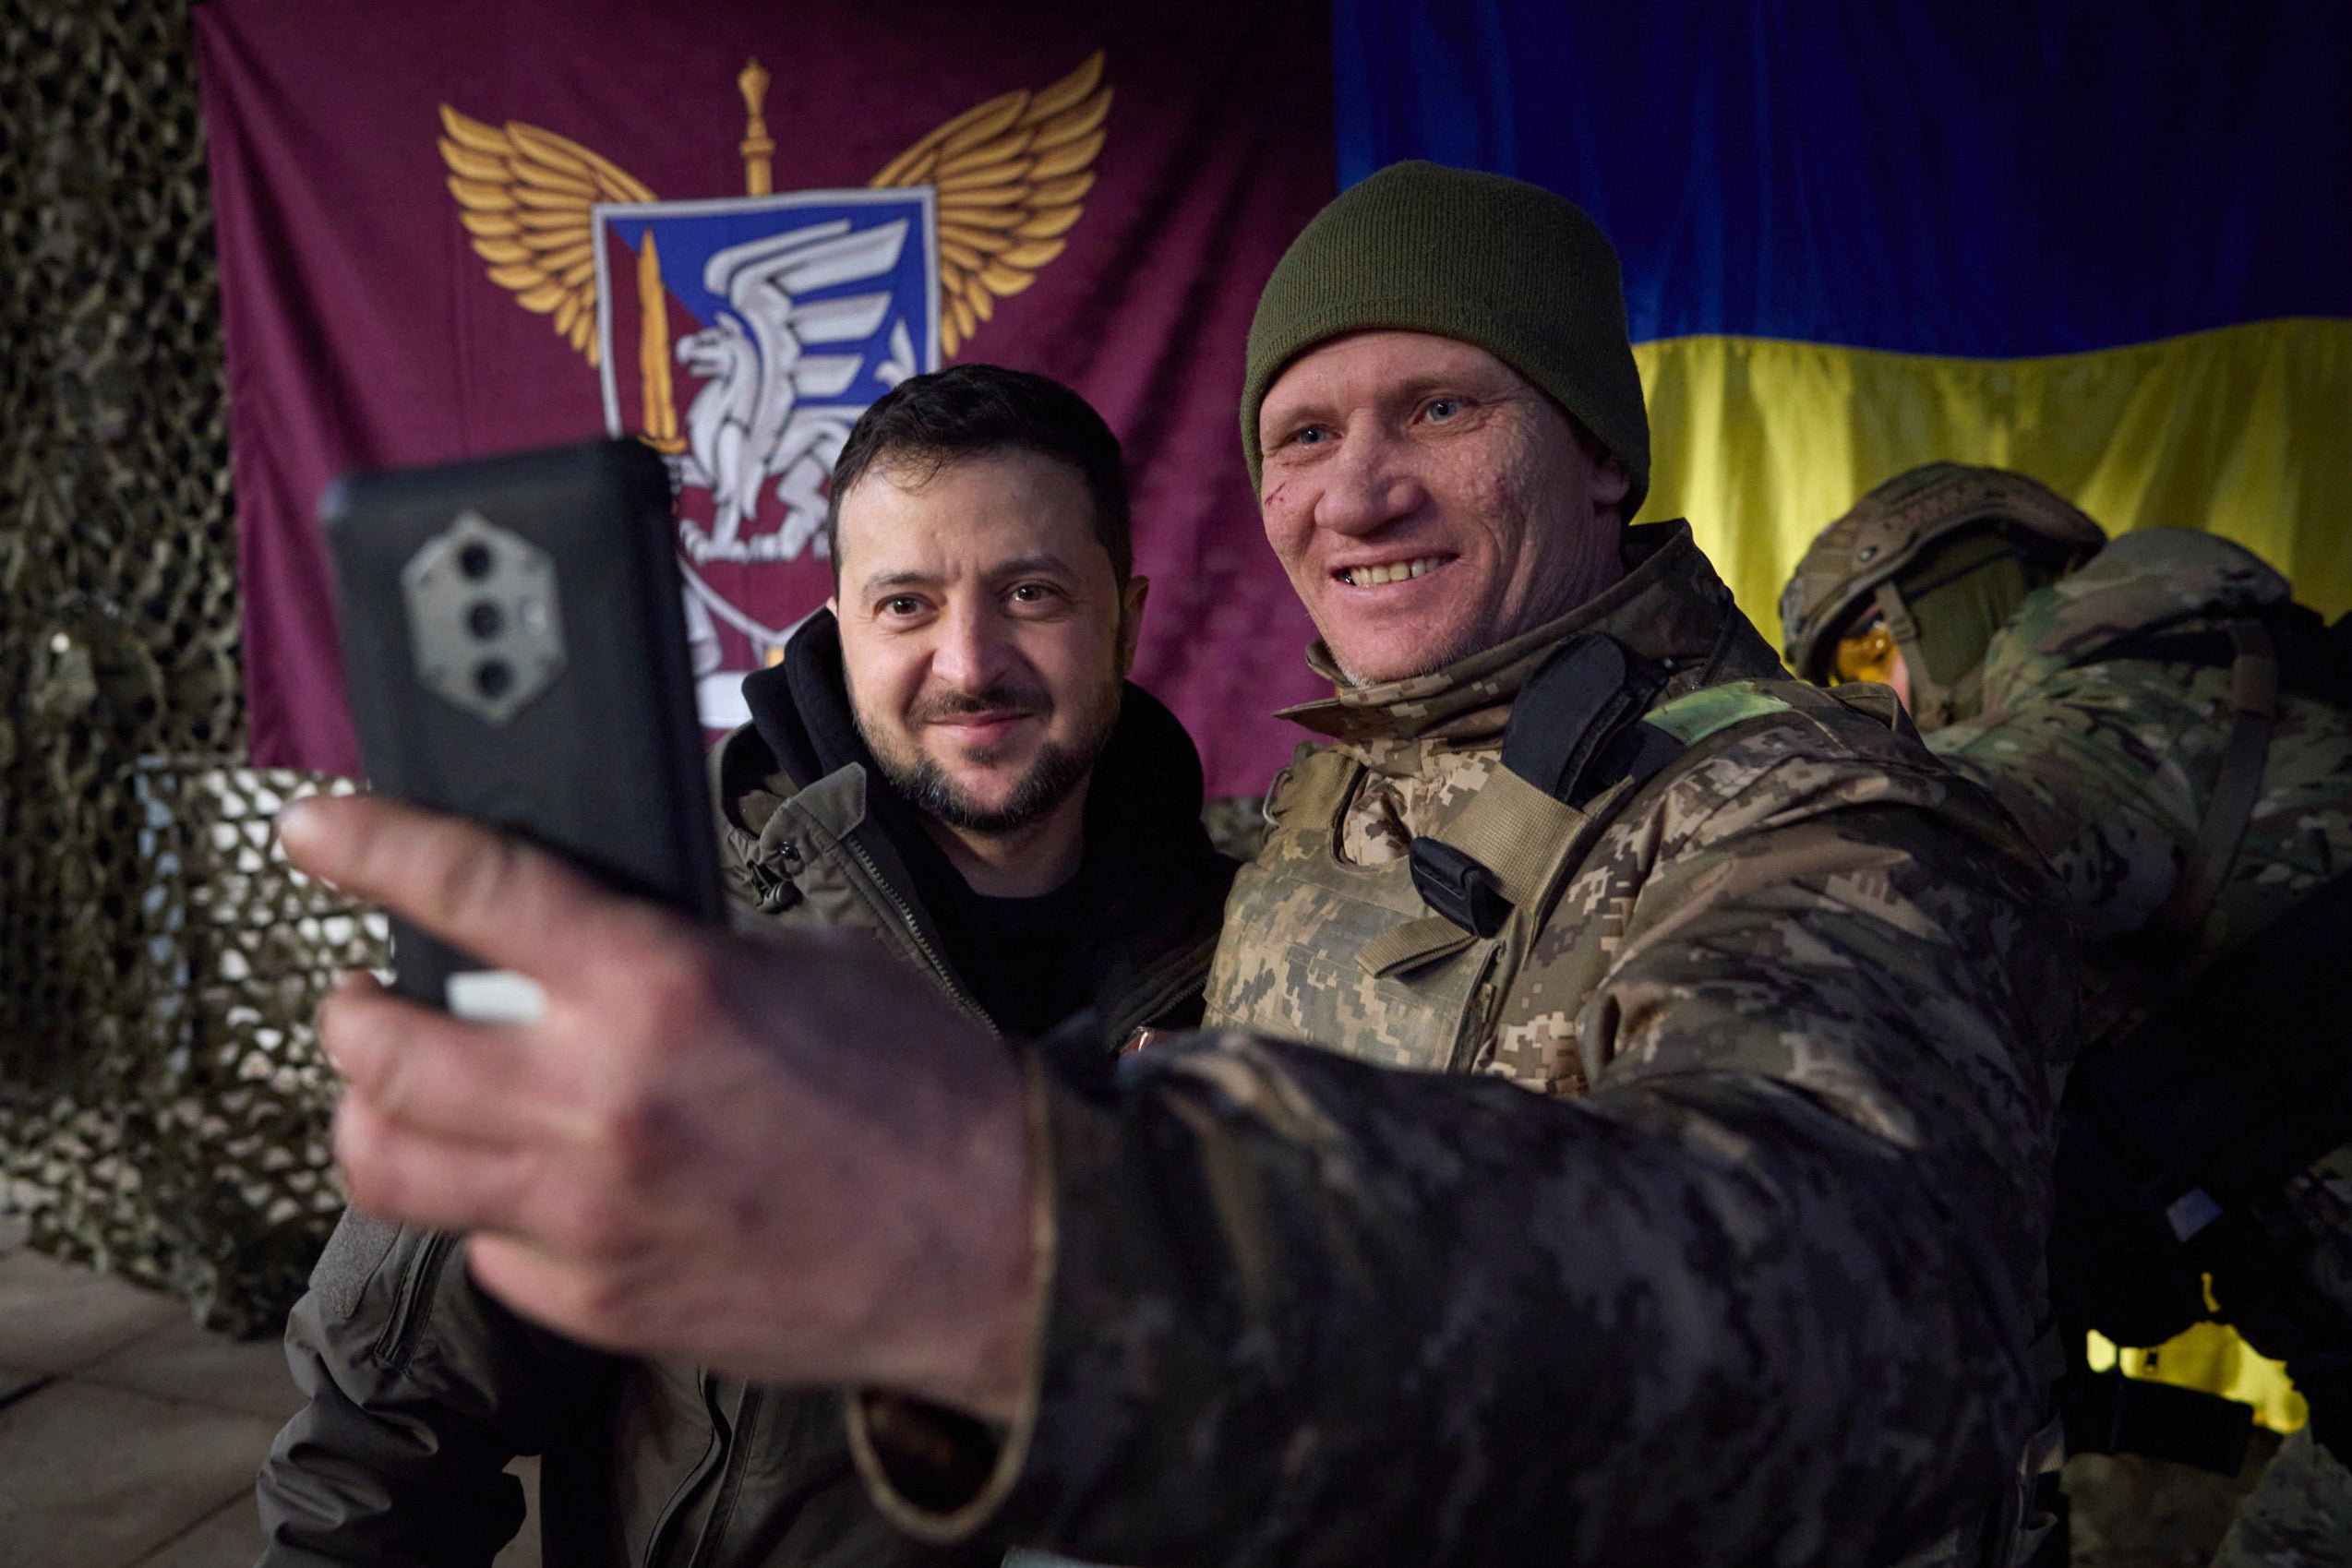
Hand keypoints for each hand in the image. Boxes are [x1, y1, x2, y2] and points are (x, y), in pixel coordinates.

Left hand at [277, 794, 1038, 1418]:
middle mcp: (603, 1102)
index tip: (322, 832)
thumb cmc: (926, 1091)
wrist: (996, 1240)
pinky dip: (488, 1204)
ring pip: (391, 1162)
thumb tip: (590, 942)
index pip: (467, 891)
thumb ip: (680, 952)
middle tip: (371, 990)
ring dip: (378, 1110)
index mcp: (662, 988)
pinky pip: (483, 1245)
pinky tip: (530, 1179)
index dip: (371, 846)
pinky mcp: (601, 1303)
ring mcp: (589, 1215)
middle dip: (355, 1006)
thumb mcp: (806, 966)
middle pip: (382, 1045)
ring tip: (405, 1088)